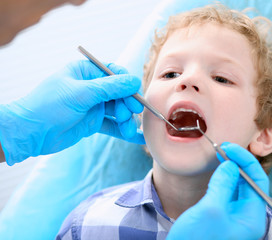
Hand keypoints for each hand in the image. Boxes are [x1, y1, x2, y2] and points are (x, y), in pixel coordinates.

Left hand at [0, 60, 143, 164]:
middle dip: (127, 104)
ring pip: (118, 110)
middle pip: (119, 93)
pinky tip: (136, 137)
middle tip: (130, 114)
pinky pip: (113, 125)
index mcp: (86, 72)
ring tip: (129, 130)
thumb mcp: (81, 93)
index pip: (114, 73)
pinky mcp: (93, 122)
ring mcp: (93, 106)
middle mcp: (92, 87)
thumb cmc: (48, 106)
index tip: (135, 96)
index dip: (127, 84)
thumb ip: (110, 88)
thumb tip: (134, 81)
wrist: (30, 133)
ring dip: (126, 120)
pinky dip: (123, 131)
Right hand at [167, 142, 268, 239]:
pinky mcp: (221, 216)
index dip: (246, 161)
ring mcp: (234, 216)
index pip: (258, 181)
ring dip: (230, 169)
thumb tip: (231, 164)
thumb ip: (223, 184)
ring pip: (238, 186)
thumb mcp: (211, 209)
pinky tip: (215, 170)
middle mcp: (246, 216)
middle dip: (238, 163)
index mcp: (251, 217)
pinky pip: (227, 192)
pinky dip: (222, 179)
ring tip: (220, 155)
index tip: (230, 148)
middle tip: (223, 148)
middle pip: (249, 182)